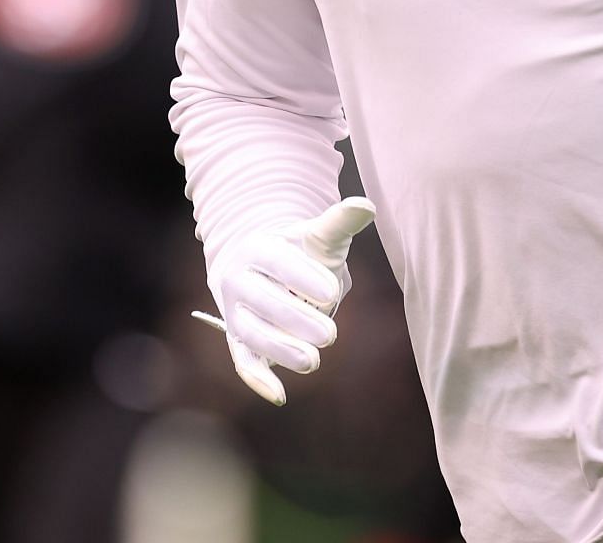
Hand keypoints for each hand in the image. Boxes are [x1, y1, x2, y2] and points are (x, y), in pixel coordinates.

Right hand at [198, 197, 376, 403]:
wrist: (264, 265)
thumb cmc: (302, 250)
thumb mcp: (320, 235)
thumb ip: (341, 222)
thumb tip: (367, 206)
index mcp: (258, 248)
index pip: (278, 262)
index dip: (304, 277)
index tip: (333, 292)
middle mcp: (238, 279)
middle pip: (263, 301)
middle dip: (296, 319)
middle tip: (331, 335)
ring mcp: (235, 312)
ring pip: (251, 333)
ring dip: (280, 350)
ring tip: (313, 361)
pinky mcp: (238, 340)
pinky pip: (242, 361)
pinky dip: (258, 379)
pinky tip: (280, 395)